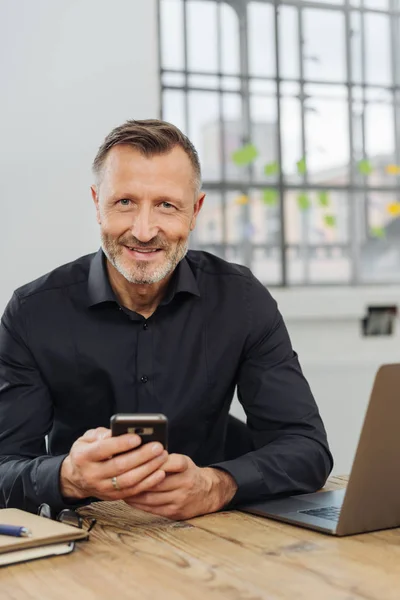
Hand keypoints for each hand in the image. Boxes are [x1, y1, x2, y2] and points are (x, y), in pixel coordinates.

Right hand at [59, 427, 167, 500]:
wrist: (76, 478)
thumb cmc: (86, 453)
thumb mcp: (87, 439)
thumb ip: (101, 434)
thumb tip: (118, 432)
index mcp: (83, 456)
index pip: (103, 450)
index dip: (121, 444)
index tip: (137, 437)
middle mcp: (92, 474)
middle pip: (119, 466)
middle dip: (141, 456)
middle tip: (157, 446)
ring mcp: (102, 488)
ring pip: (128, 480)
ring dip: (148, 469)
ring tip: (162, 457)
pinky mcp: (113, 497)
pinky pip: (133, 491)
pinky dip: (148, 482)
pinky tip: (160, 472)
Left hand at [123, 453, 237, 519]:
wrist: (208, 493)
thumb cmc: (188, 473)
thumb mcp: (181, 460)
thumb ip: (164, 459)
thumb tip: (137, 455)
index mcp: (185, 466)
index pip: (165, 462)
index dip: (148, 463)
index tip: (132, 461)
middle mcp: (184, 483)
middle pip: (155, 482)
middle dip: (136, 479)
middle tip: (119, 475)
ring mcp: (180, 499)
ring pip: (151, 497)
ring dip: (133, 493)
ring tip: (120, 488)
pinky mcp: (175, 512)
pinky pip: (152, 509)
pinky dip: (138, 504)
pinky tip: (129, 498)